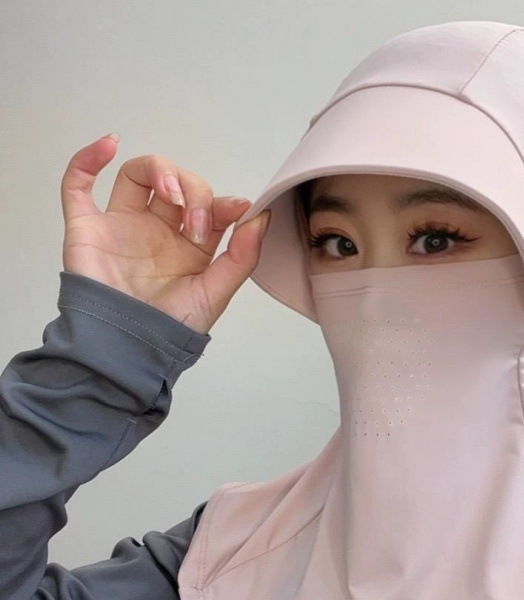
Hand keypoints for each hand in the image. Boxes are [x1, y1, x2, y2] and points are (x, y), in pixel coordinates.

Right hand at [60, 133, 270, 334]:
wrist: (129, 347)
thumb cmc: (171, 327)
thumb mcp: (216, 293)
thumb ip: (242, 256)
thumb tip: (261, 216)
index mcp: (190, 246)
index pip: (209, 205)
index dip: (222, 201)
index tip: (238, 208)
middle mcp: (157, 231)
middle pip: (176, 185)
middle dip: (194, 191)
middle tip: (197, 221)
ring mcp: (122, 226)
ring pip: (137, 175)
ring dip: (159, 171)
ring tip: (171, 194)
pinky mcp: (87, 227)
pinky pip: (77, 184)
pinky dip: (87, 159)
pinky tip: (108, 143)